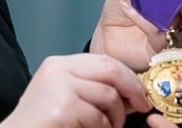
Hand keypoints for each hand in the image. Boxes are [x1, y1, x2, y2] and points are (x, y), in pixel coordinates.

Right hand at [0, 53, 149, 127]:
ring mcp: (60, 86)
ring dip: (116, 117)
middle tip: (141, 105)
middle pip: (110, 69)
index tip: (139, 92)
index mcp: (58, 64)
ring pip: (109, 95)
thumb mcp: (65, 98)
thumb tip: (131, 93)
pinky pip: (98, 116)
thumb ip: (92, 90)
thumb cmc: (40, 124)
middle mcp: (58, 69)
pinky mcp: (63, 106)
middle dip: (132, 88)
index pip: (103, 60)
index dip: (127, 76)